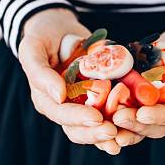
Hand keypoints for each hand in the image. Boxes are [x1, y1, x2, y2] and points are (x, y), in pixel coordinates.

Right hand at [18, 8, 120, 154]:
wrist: (58, 28)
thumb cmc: (42, 36)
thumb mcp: (33, 48)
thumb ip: (40, 72)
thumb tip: (58, 97)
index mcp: (45, 98)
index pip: (61, 114)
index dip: (78, 117)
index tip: (96, 117)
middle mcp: (63, 106)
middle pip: (77, 129)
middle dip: (95, 133)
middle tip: (113, 131)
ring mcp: (81, 103)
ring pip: (93, 128)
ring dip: (107, 135)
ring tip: (123, 137)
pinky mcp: (98, 97)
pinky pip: (108, 115)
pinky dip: (119, 124)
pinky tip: (131, 129)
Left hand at [113, 17, 164, 146]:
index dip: (159, 117)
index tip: (142, 114)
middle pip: (153, 125)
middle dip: (135, 124)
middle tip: (117, 118)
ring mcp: (155, 105)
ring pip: (137, 120)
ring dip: (122, 122)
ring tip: (105, 119)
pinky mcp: (140, 96)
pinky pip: (126, 105)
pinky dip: (112, 107)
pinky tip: (97, 106)